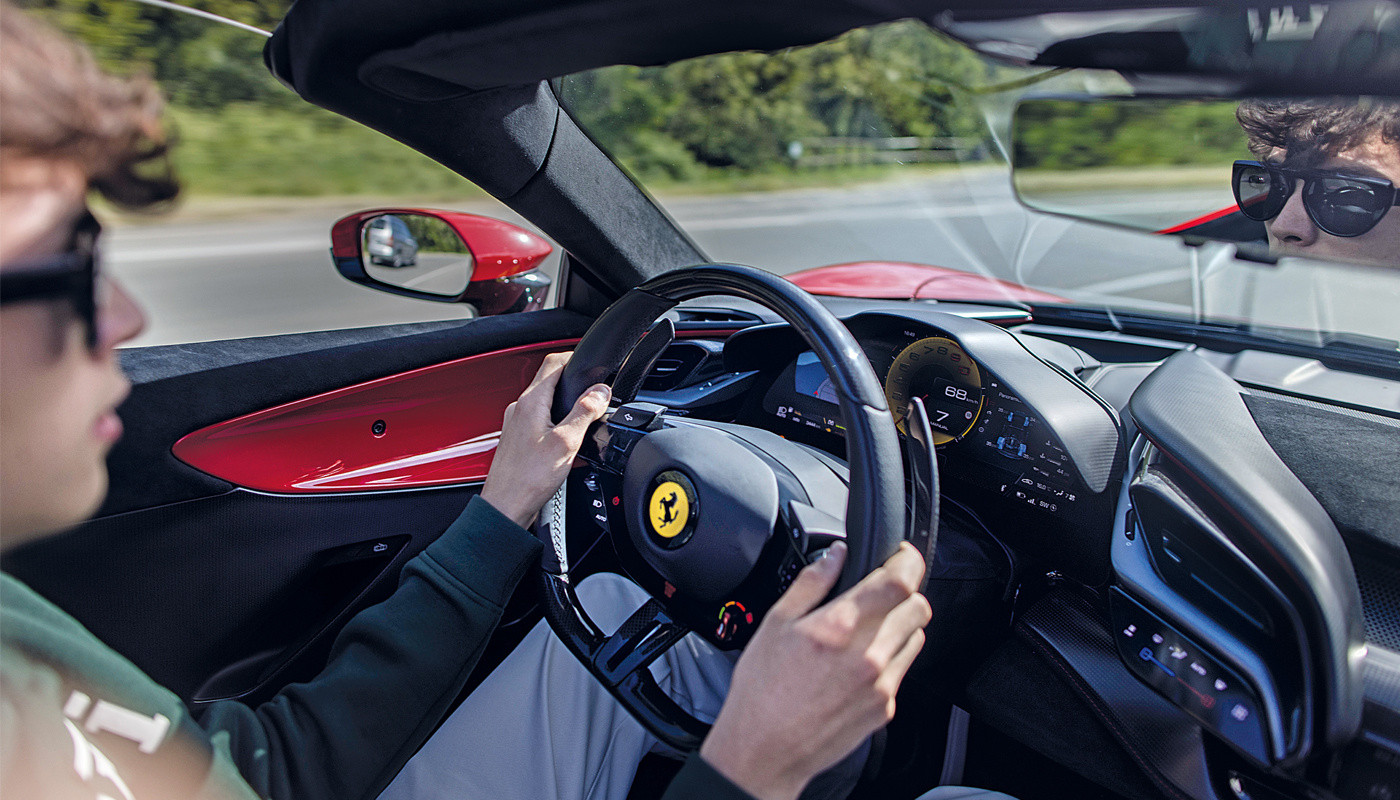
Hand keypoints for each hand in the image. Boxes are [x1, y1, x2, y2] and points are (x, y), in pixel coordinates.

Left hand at [480, 352, 609, 527]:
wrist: (505, 507)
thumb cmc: (528, 479)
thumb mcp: (566, 442)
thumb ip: (585, 413)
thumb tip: (600, 391)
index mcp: (531, 402)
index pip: (554, 363)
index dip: (576, 359)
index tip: (593, 366)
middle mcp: (520, 409)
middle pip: (551, 382)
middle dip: (575, 385)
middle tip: (596, 395)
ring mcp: (517, 424)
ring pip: (547, 404)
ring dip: (568, 408)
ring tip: (586, 424)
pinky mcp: (519, 440)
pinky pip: (543, 423)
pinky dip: (559, 427)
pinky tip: (571, 448)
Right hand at [699, 541, 930, 799]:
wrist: (766, 751)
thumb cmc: (763, 691)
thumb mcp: (775, 624)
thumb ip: (811, 583)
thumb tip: (835, 555)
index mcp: (839, 627)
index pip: (900, 581)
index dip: (907, 560)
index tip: (901, 555)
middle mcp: (868, 656)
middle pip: (918, 607)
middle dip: (904, 591)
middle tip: (881, 591)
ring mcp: (881, 684)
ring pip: (916, 637)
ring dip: (901, 623)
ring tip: (868, 628)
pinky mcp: (885, 708)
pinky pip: (903, 669)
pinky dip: (892, 656)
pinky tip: (861, 661)